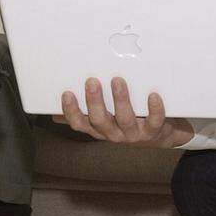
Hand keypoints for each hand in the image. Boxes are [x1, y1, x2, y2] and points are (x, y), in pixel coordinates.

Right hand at [53, 77, 193, 147]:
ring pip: (124, 119)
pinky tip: (153, 95)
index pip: (79, 123)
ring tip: (118, 80)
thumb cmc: (129, 119)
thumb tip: (55, 112)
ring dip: (120, 100)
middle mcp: (113, 133)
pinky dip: (154, 108)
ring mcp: (133, 134)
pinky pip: (154, 120)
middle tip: (92, 81)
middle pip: (99, 120)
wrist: (160, 135)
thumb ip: (84, 114)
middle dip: (94, 101)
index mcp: (99, 128)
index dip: (72, 111)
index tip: (67, 93)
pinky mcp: (153, 130)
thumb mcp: (106, 118)